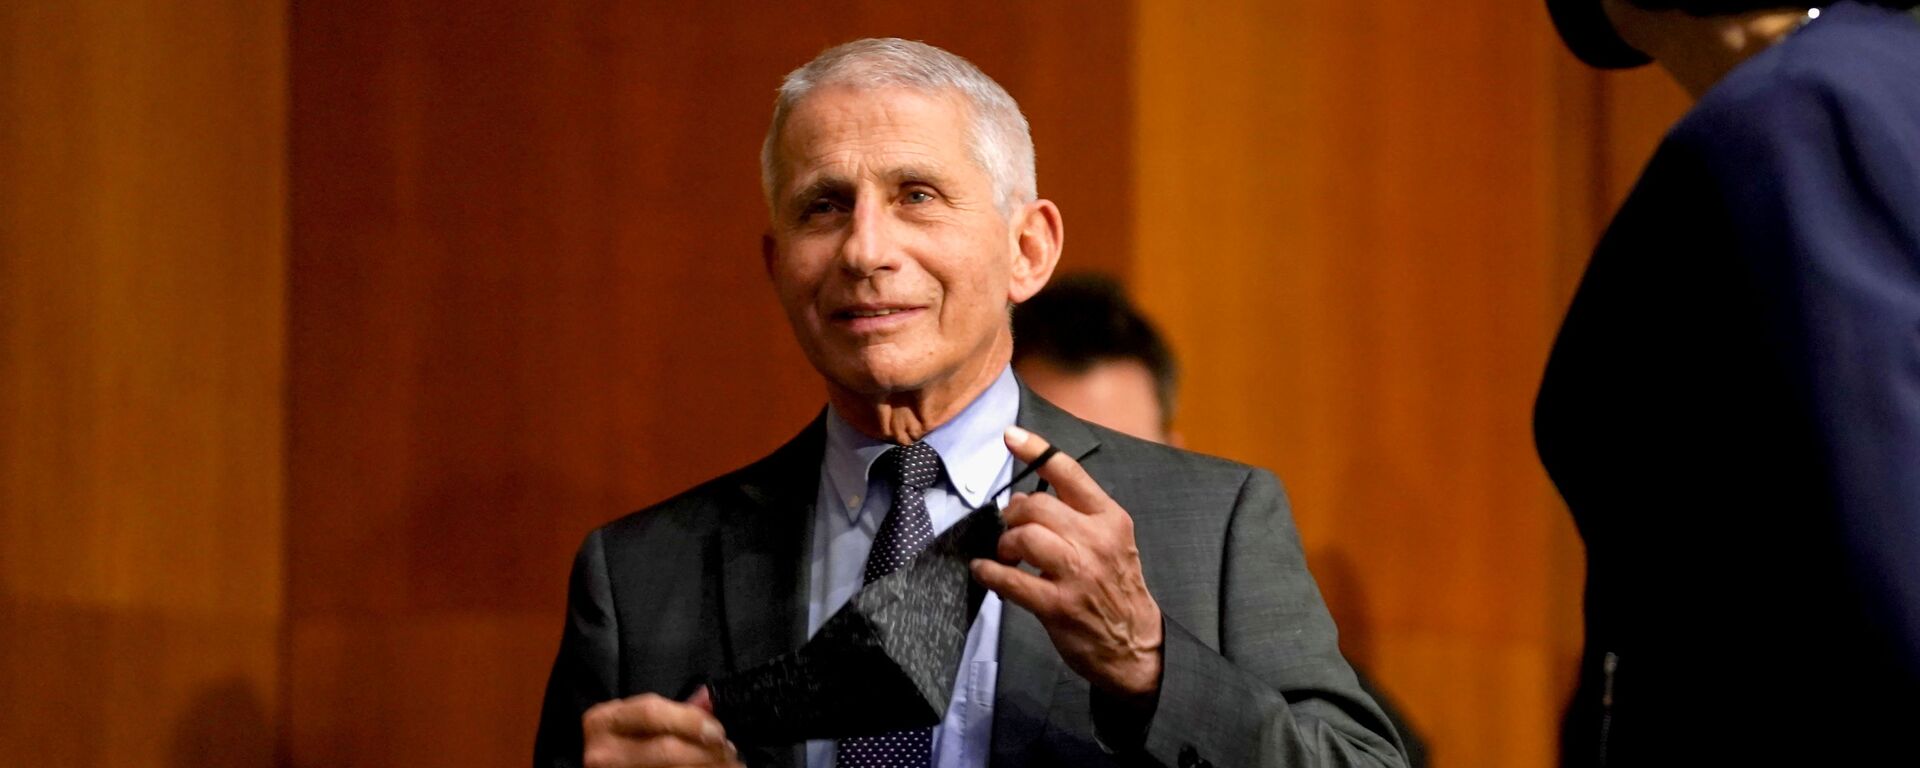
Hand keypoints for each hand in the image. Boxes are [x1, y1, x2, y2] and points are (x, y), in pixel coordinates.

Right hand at [581, 688, 741, 767]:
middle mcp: (603, 752)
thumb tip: (709, 698)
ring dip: (707, 767)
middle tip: (729, 753)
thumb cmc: (616, 744)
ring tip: (727, 765)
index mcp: (605, 721)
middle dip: (705, 752)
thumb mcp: (634, 721)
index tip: (717, 730)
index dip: (691, 720)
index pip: (652, 713)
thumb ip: (673, 710)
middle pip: (666, 750)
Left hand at [971, 426, 1163, 697]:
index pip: (1070, 473)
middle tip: (1009, 527)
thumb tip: (1024, 496)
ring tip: (1006, 554)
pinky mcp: (1059, 606)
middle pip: (1037, 505)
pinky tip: (985, 572)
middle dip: (1013, 514)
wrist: (1137, 646)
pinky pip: (1011, 581)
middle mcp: (1097, 542)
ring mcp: (1078, 575)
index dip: (1037, 450)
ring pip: (1025, 538)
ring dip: (1005, 544)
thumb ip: (1077, 515)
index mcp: (1110, 519)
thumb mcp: (1112, 541)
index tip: (1011, 435)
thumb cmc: (1117, 588)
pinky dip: (990, 573)